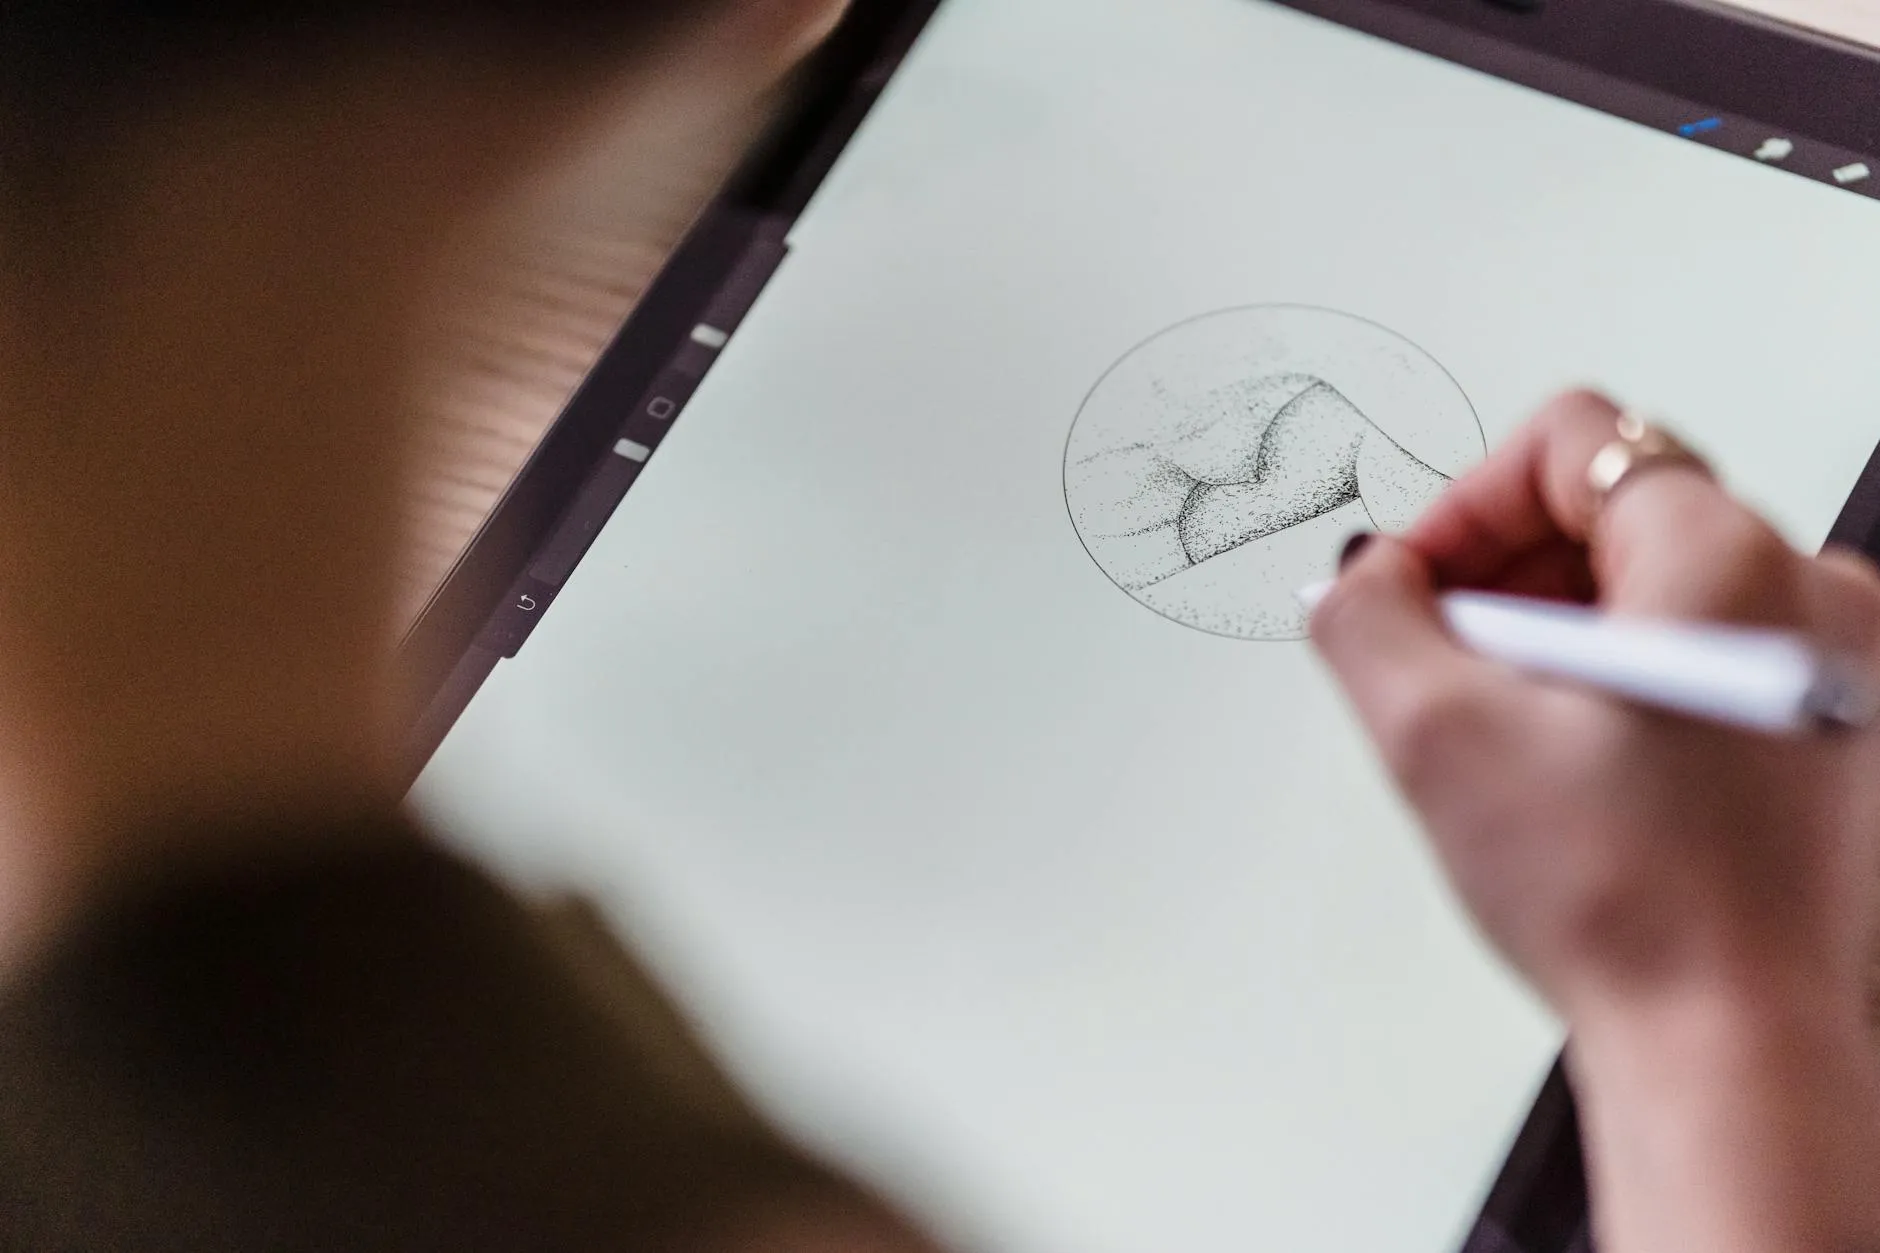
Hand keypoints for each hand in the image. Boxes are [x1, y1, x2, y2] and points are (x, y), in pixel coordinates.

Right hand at [1310, 390, 1879, 1252]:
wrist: (1735, 1047)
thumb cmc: (1634, 908)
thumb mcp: (1437, 738)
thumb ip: (1365, 620)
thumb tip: (1359, 582)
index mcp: (1729, 559)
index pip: (1572, 441)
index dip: (1465, 505)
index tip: (1423, 589)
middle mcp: (1814, 593)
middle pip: (1619, 509)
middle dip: (1511, 576)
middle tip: (1458, 672)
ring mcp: (1842, 665)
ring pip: (1663, 587)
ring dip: (1565, 634)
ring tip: (1521, 735)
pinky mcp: (1841, 730)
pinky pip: (1713, 652)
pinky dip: (1631, 681)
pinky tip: (1588, 770)